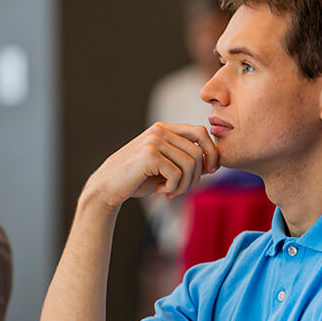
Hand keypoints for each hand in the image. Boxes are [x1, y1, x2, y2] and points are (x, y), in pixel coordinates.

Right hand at [83, 122, 219, 208]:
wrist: (108, 187)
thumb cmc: (138, 179)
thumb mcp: (165, 168)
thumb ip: (185, 162)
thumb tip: (213, 165)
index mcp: (165, 129)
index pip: (201, 132)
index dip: (212, 152)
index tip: (210, 171)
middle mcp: (160, 130)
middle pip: (199, 152)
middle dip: (197, 177)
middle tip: (183, 189)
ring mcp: (154, 141)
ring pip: (190, 164)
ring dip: (185, 185)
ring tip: (171, 192)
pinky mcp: (148, 155)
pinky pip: (177, 174)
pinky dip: (173, 188)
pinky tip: (160, 191)